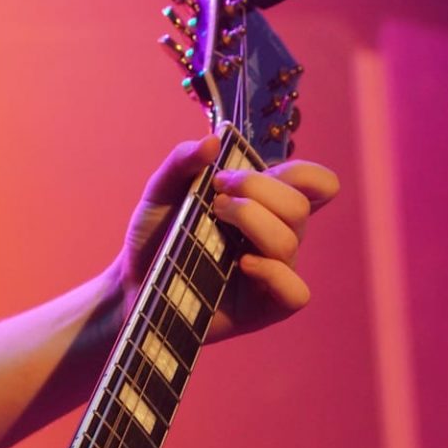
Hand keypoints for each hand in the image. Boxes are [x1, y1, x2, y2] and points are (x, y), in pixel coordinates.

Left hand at [113, 135, 339, 341]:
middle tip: (216, 195)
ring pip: (291, 241)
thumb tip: (213, 141)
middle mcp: (275, 234)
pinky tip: (241, 264)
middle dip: (256, 189)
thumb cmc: (156, 234)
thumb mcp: (160, 191)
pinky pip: (296, 292)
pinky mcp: (267, 306)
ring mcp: (274, 270)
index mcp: (263, 203)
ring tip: (214, 220)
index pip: (313, 183)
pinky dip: (272, 273)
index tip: (236, 173)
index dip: (299, 173)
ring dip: (251, 221)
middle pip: (299, 206)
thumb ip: (182, 162)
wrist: (134, 281)